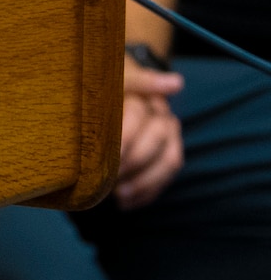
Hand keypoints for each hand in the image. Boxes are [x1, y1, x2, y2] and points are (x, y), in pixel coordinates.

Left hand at [116, 59, 184, 208]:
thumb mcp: (105, 76)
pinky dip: (148, 191)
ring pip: (168, 159)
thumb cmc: (102, 80)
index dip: (123, 137)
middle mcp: (160, 110)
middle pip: (156, 137)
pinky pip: (168, 173)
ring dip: (144, 181)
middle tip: (107, 178)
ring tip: (118, 195)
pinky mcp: (169, 149)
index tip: (108, 158)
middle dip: (133, 160)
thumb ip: (133, 81)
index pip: (136, 114)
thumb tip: (177, 83)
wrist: (111, 78)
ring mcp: (168, 130)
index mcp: (141, 89)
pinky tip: (126, 203)